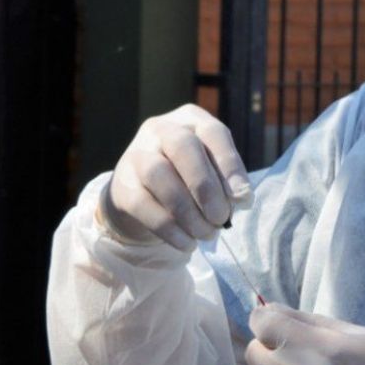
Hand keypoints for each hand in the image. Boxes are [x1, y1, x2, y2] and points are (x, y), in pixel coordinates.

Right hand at [100, 104, 250, 249]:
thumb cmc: (189, 182)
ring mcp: (136, 155)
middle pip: (183, 146)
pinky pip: (145, 206)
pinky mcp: (122, 186)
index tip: (242, 196)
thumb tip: (242, 198)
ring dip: (189, 212)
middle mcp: (161, 129)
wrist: (144, 200)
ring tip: (206, 235)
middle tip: (221, 219)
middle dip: (206, 187)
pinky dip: (171, 229)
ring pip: (160, 175)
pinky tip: (187, 243)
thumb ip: (228, 183)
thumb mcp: (212, 174)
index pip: (213, 132)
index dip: (230, 164)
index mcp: (191, 121)